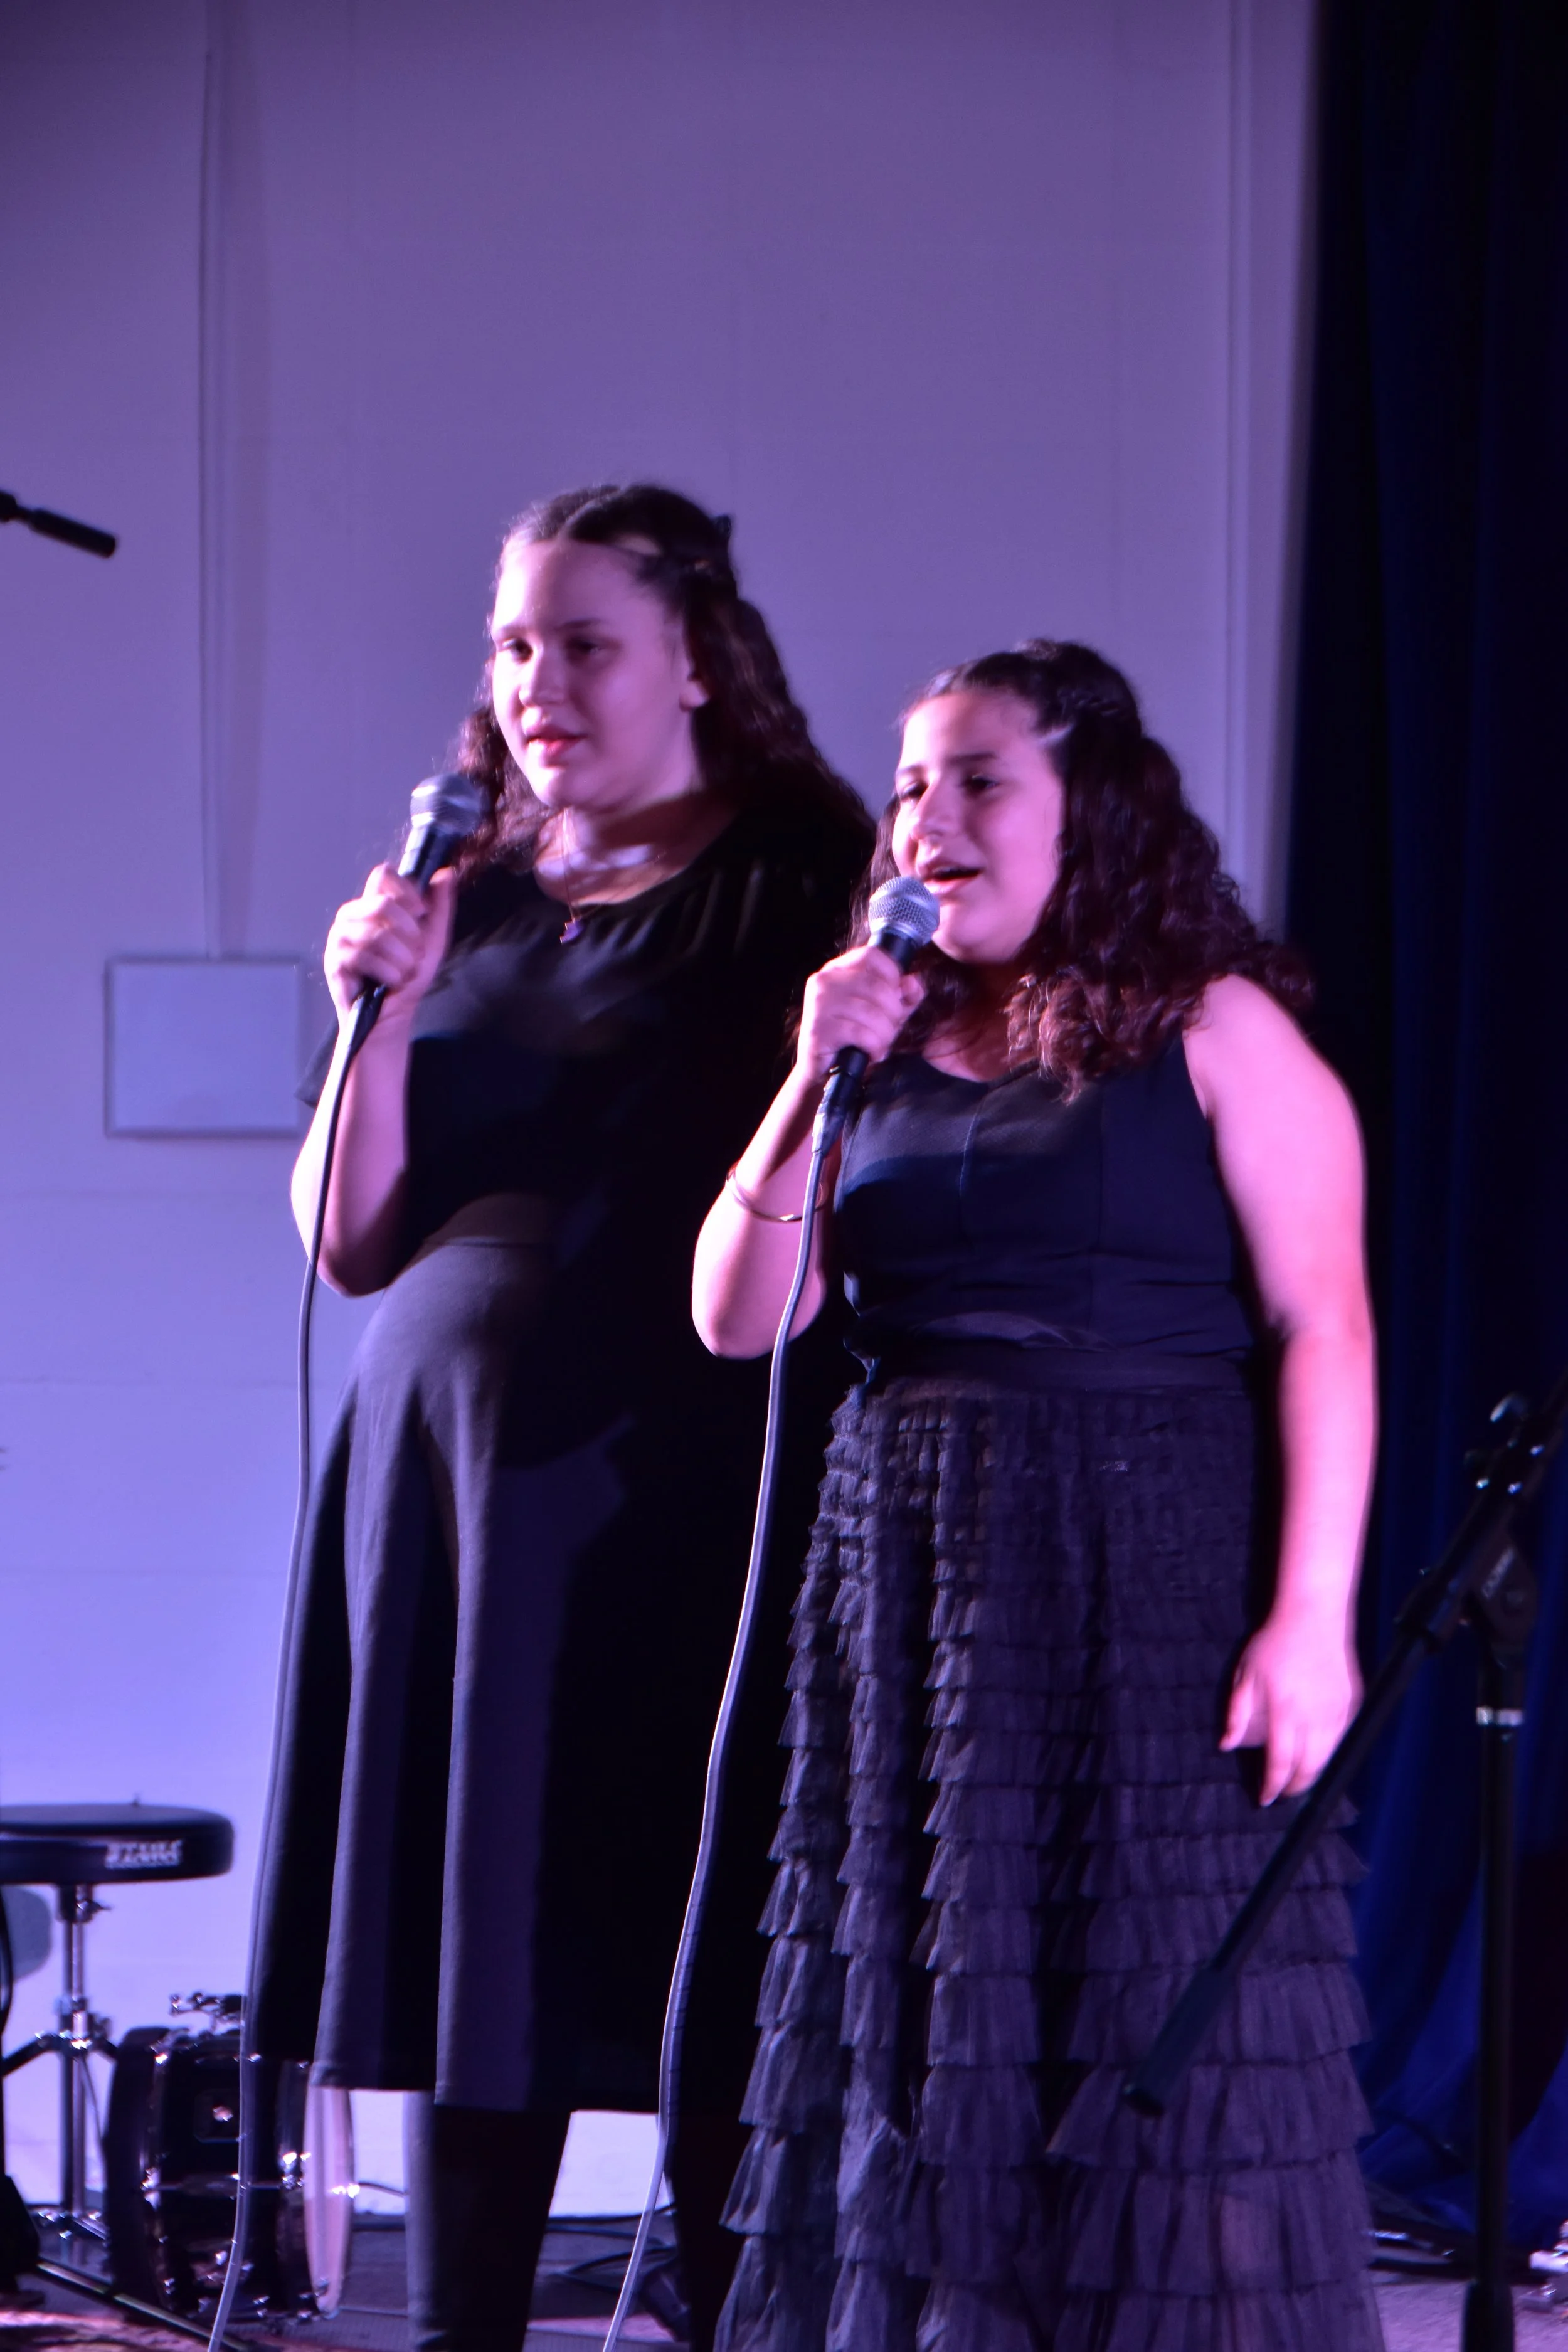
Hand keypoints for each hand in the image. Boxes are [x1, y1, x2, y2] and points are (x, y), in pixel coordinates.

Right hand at [324, 865, 456, 1023]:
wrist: (393, 1015)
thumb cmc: (408, 977)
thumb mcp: (433, 940)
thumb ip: (440, 907)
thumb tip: (446, 873)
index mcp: (372, 905)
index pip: (383, 875)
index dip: (407, 892)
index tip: (421, 914)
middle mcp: (352, 916)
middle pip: (381, 903)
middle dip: (409, 932)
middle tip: (415, 953)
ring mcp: (340, 938)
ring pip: (377, 934)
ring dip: (402, 959)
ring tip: (403, 972)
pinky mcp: (334, 961)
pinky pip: (365, 957)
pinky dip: (388, 973)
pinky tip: (391, 982)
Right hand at [794, 944, 923, 1085]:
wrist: (824, 1072)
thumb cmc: (854, 1038)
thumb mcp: (884, 1012)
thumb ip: (903, 995)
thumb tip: (913, 983)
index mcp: (837, 969)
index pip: (873, 956)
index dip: (893, 976)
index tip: (896, 997)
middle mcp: (825, 981)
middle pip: (877, 986)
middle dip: (893, 1013)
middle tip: (890, 1030)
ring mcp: (819, 1004)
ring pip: (871, 1012)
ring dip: (884, 1034)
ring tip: (880, 1045)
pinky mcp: (819, 1029)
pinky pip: (861, 1033)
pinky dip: (874, 1047)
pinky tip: (871, 1053)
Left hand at [1220, 1607, 1361, 1804]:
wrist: (1313, 1616)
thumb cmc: (1274, 1643)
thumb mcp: (1246, 1675)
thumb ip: (1237, 1713)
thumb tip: (1226, 1745)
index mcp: (1285, 1713)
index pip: (1280, 1763)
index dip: (1272, 1786)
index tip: (1264, 1798)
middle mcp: (1315, 1718)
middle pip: (1309, 1768)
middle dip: (1296, 1787)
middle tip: (1284, 1792)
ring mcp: (1337, 1712)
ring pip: (1328, 1757)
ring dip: (1314, 1772)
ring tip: (1299, 1777)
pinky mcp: (1352, 1703)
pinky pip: (1341, 1737)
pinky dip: (1329, 1750)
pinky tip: (1318, 1750)